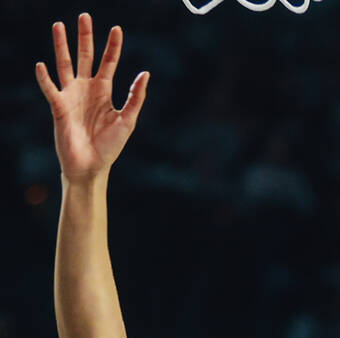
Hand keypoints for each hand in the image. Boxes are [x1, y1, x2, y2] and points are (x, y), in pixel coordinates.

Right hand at [36, 13, 148, 180]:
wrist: (92, 167)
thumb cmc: (110, 147)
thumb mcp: (127, 121)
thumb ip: (135, 97)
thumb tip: (146, 73)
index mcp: (103, 91)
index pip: (108, 62)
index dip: (112, 46)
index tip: (117, 28)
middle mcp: (86, 89)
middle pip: (85, 56)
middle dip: (84, 37)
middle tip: (84, 16)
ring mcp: (71, 96)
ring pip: (65, 64)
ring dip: (61, 46)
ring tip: (58, 26)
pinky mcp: (59, 107)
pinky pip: (50, 89)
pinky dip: (45, 78)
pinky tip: (41, 65)